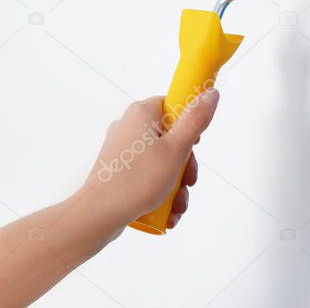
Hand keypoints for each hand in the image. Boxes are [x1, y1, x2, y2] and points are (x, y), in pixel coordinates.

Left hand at [80, 91, 219, 231]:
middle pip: (171, 138)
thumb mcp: (176, 149)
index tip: (194, 146)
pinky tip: (168, 211)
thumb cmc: (137, 180)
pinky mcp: (118, 168)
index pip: (175, 106)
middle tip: (188, 182)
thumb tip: (211, 94)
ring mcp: (122, 148)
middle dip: (185, 166)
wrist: (98, 216)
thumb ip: (196, 120)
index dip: (190, 126)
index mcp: (142, 113)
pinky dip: (160, 189)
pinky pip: (147, 173)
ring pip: (162, 160)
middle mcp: (129, 126)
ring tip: (178, 204)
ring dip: (176, 183)